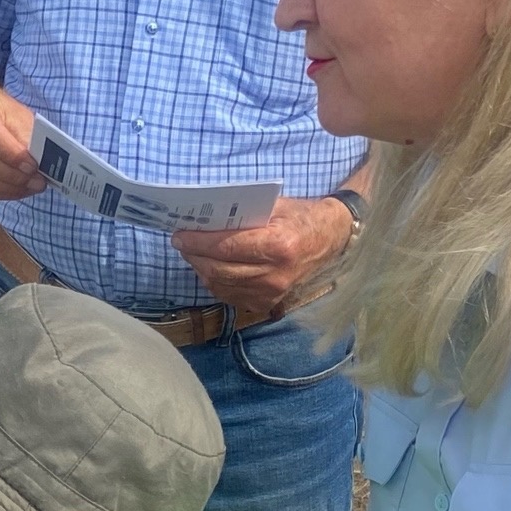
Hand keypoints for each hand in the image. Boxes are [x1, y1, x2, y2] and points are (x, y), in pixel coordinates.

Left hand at [172, 195, 353, 313]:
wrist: (330, 240)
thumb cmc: (301, 217)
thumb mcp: (276, 206)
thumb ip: (242, 213)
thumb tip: (205, 217)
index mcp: (278, 246)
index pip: (226, 247)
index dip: (199, 242)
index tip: (180, 235)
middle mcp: (275, 275)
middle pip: (220, 269)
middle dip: (195, 255)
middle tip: (181, 243)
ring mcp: (272, 293)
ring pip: (222, 285)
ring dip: (202, 269)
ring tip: (193, 253)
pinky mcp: (268, 303)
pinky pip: (231, 295)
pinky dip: (215, 282)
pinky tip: (210, 268)